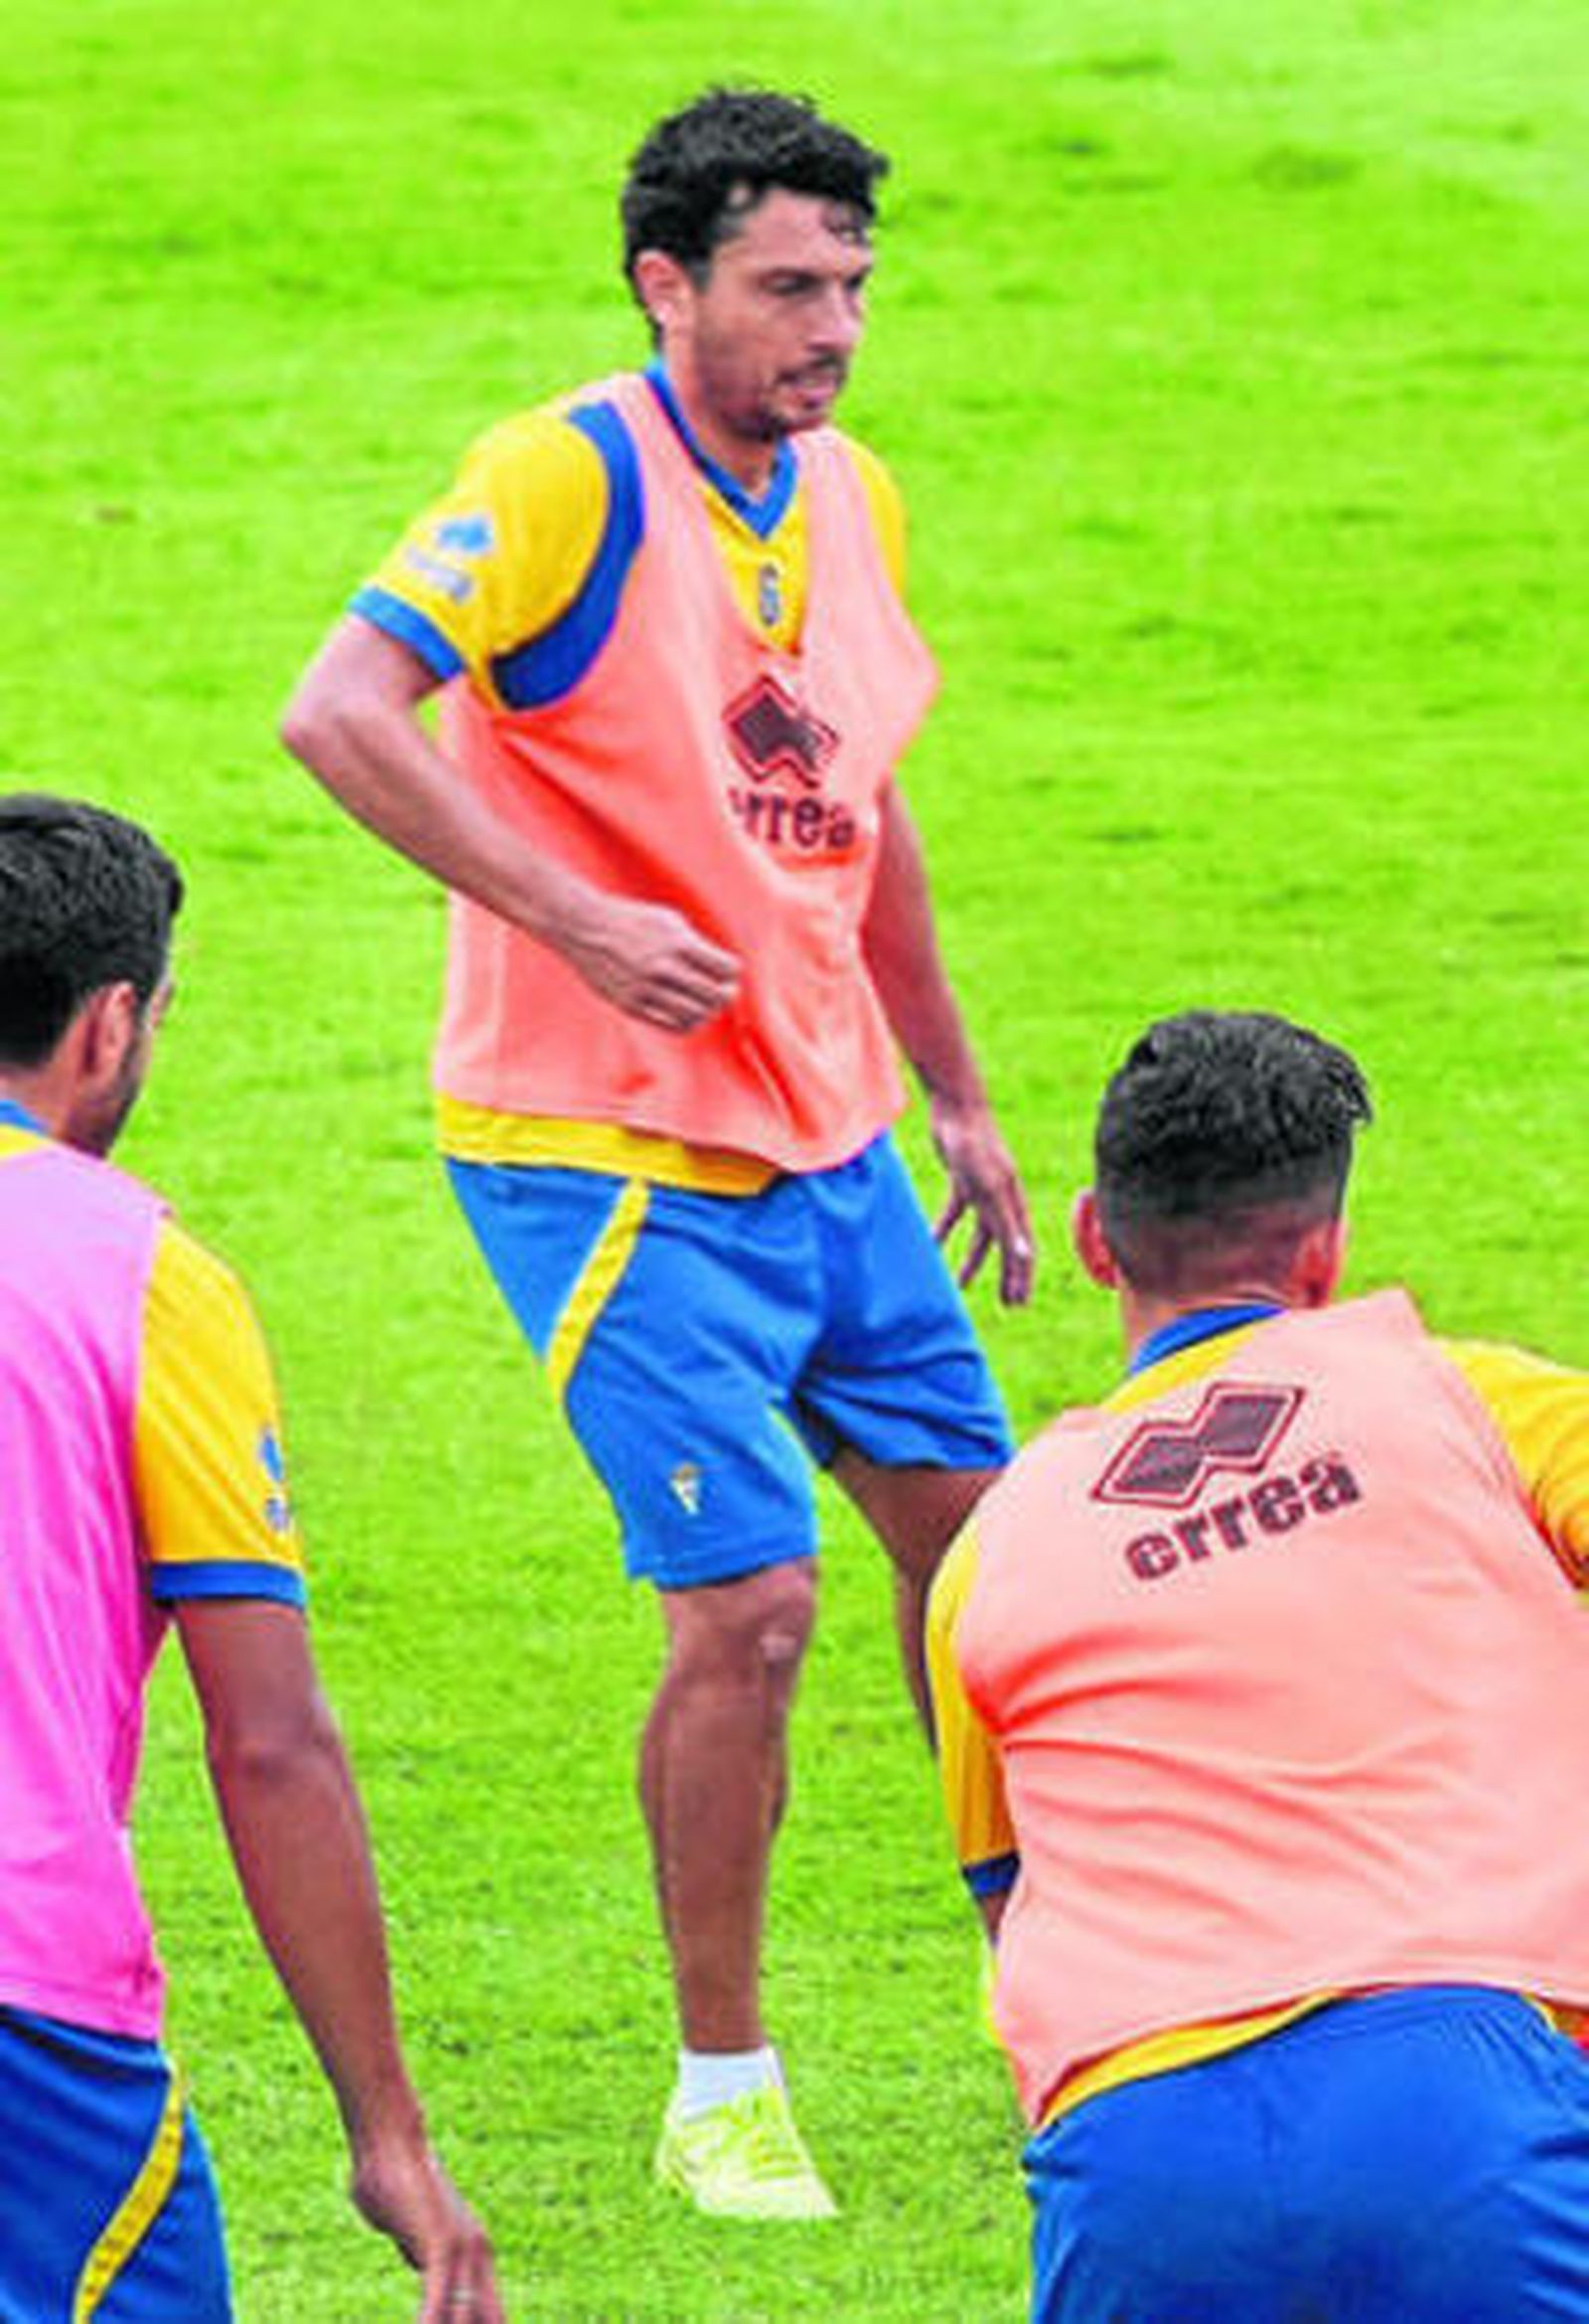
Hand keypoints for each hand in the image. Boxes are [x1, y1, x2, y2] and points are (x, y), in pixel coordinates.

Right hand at [352, 2134, 504, 2323]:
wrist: (389, 2139)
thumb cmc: (390, 2180)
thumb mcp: (411, 2230)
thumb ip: (420, 2252)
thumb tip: (421, 2263)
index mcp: (474, 2258)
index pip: (490, 2320)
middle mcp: (478, 2258)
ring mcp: (465, 2252)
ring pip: (467, 2323)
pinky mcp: (443, 2246)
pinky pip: (441, 2305)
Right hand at [561, 894, 740, 1032]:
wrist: (585, 928)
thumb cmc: (632, 921)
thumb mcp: (669, 920)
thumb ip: (695, 944)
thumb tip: (723, 971)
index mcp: (678, 942)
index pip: (725, 968)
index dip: (732, 972)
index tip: (729, 972)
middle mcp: (663, 967)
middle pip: (714, 994)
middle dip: (726, 994)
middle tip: (727, 992)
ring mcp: (646, 989)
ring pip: (695, 1014)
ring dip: (708, 1011)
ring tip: (708, 1005)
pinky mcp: (631, 1005)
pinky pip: (671, 1025)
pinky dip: (688, 1023)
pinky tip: (690, 1014)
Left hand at [930, 1096, 1034, 1305]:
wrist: (957, 1105)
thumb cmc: (975, 1144)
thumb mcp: (988, 1186)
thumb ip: (1005, 1222)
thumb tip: (1024, 1256)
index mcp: (1013, 1203)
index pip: (1023, 1249)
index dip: (1021, 1277)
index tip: (1017, 1304)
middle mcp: (1002, 1199)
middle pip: (1007, 1246)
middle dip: (1007, 1276)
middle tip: (1006, 1305)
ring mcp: (982, 1190)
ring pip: (980, 1235)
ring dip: (972, 1261)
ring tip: (960, 1286)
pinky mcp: (962, 1180)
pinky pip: (954, 1214)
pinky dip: (944, 1231)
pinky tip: (929, 1246)